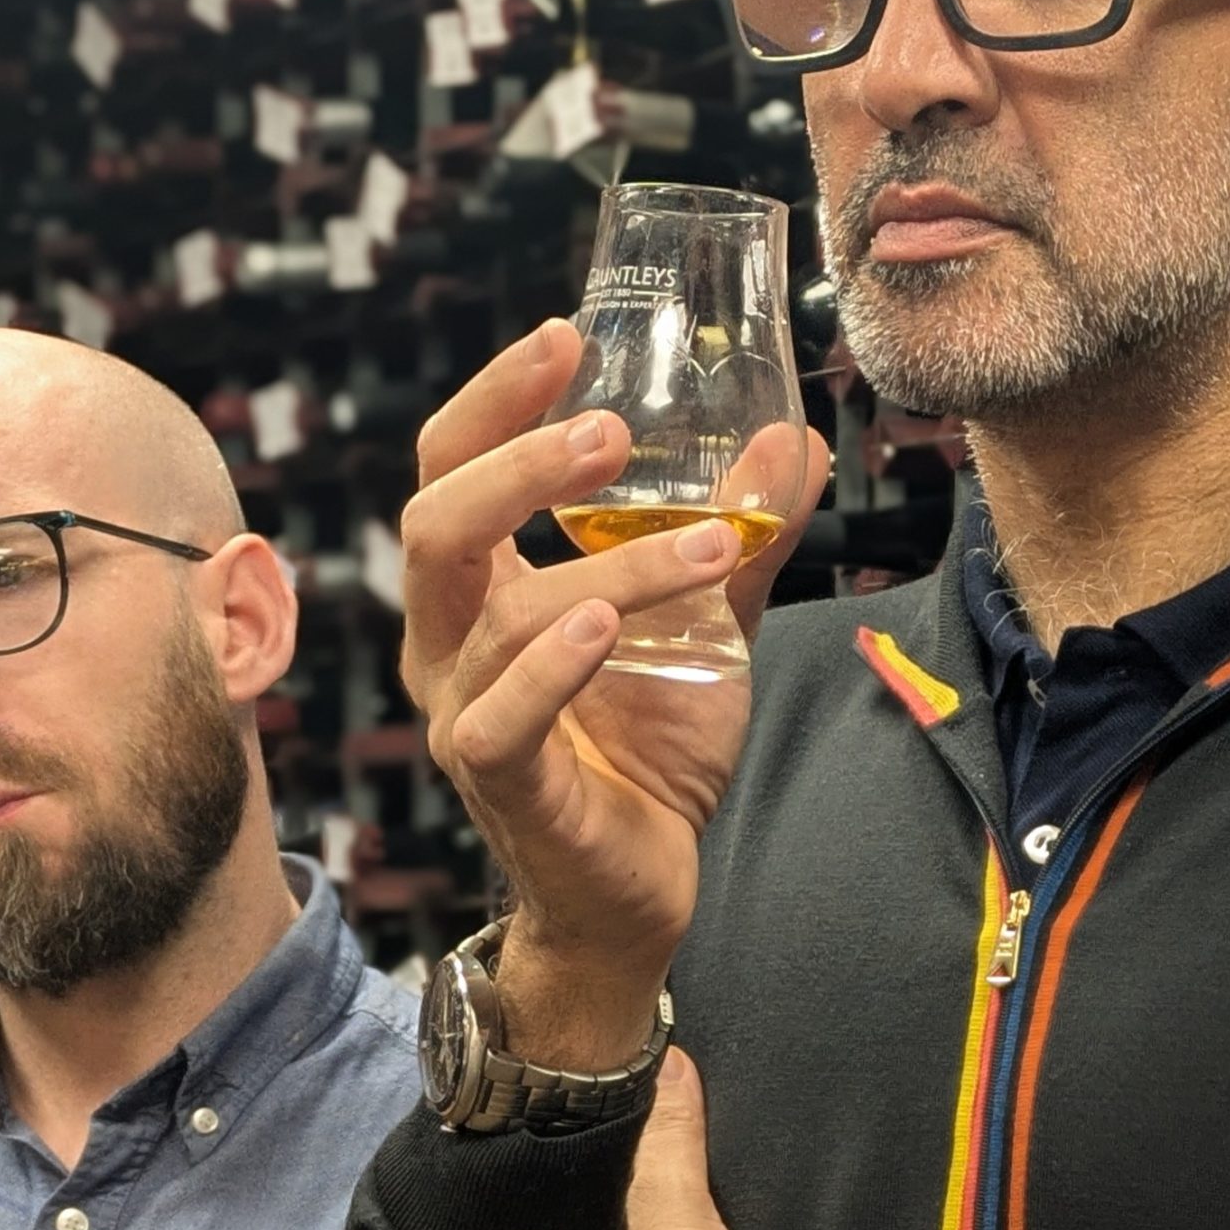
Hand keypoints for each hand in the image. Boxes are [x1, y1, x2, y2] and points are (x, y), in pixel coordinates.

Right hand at [403, 320, 827, 1066]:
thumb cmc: (652, 752)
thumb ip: (738, 537)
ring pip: (502, 615)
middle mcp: (450, 644)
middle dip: (516, 458)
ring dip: (615, 569)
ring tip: (710, 543)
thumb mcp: (708, 629)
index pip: (452, 466)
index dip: (497, 398)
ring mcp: (465, 716)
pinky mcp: (504, 786)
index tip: (566, 337)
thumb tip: (794, 440)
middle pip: (435, 521)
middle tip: (612, 429)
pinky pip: (501, 718)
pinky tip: (602, 625)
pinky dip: (551, 665)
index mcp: (481, 591)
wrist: (641, 892)